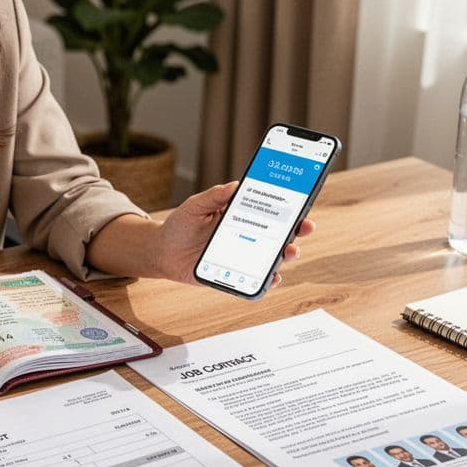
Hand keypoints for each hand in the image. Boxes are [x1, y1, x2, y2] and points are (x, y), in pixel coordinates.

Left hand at [153, 182, 315, 285]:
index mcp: (240, 216)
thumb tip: (235, 185)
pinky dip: (267, 280)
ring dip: (285, 255)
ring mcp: (241, 256)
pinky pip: (255, 279)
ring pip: (272, 258)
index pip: (270, 212)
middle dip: (296, 232)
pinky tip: (273, 277)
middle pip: (278, 235)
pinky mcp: (233, 275)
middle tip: (304, 228)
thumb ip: (214, 196)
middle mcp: (246, 236)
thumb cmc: (180, 226)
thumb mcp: (195, 206)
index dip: (289, 209)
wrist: (161, 252)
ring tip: (289, 251)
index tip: (303, 204)